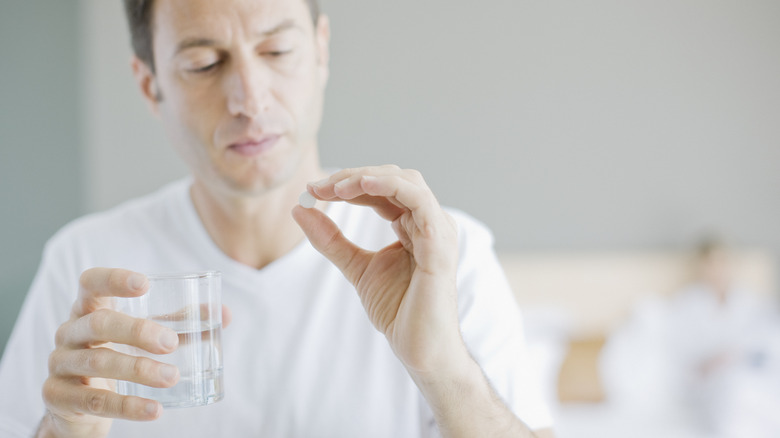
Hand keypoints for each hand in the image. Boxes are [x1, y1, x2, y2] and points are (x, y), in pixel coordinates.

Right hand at [40, 268, 179, 436]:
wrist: (77, 404)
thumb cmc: (115, 354)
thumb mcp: (142, 336)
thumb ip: (180, 323)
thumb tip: (224, 315)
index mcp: (88, 309)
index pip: (90, 283)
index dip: (113, 279)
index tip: (144, 284)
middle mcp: (69, 332)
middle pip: (99, 323)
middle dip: (138, 331)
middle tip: (171, 343)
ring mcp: (60, 364)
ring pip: (98, 362)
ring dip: (139, 369)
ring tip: (172, 377)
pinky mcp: (58, 397)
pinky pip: (95, 401)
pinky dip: (128, 406)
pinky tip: (155, 410)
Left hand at [292, 166, 465, 374]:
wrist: (418, 346)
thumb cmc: (398, 309)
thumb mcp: (355, 267)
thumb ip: (331, 240)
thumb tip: (299, 209)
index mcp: (413, 224)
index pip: (381, 190)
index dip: (347, 184)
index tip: (313, 190)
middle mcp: (429, 221)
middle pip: (393, 178)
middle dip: (353, 177)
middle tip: (318, 187)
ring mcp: (438, 229)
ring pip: (406, 181)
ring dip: (367, 177)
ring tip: (335, 187)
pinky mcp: (439, 242)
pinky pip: (418, 200)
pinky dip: (390, 186)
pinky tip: (363, 186)